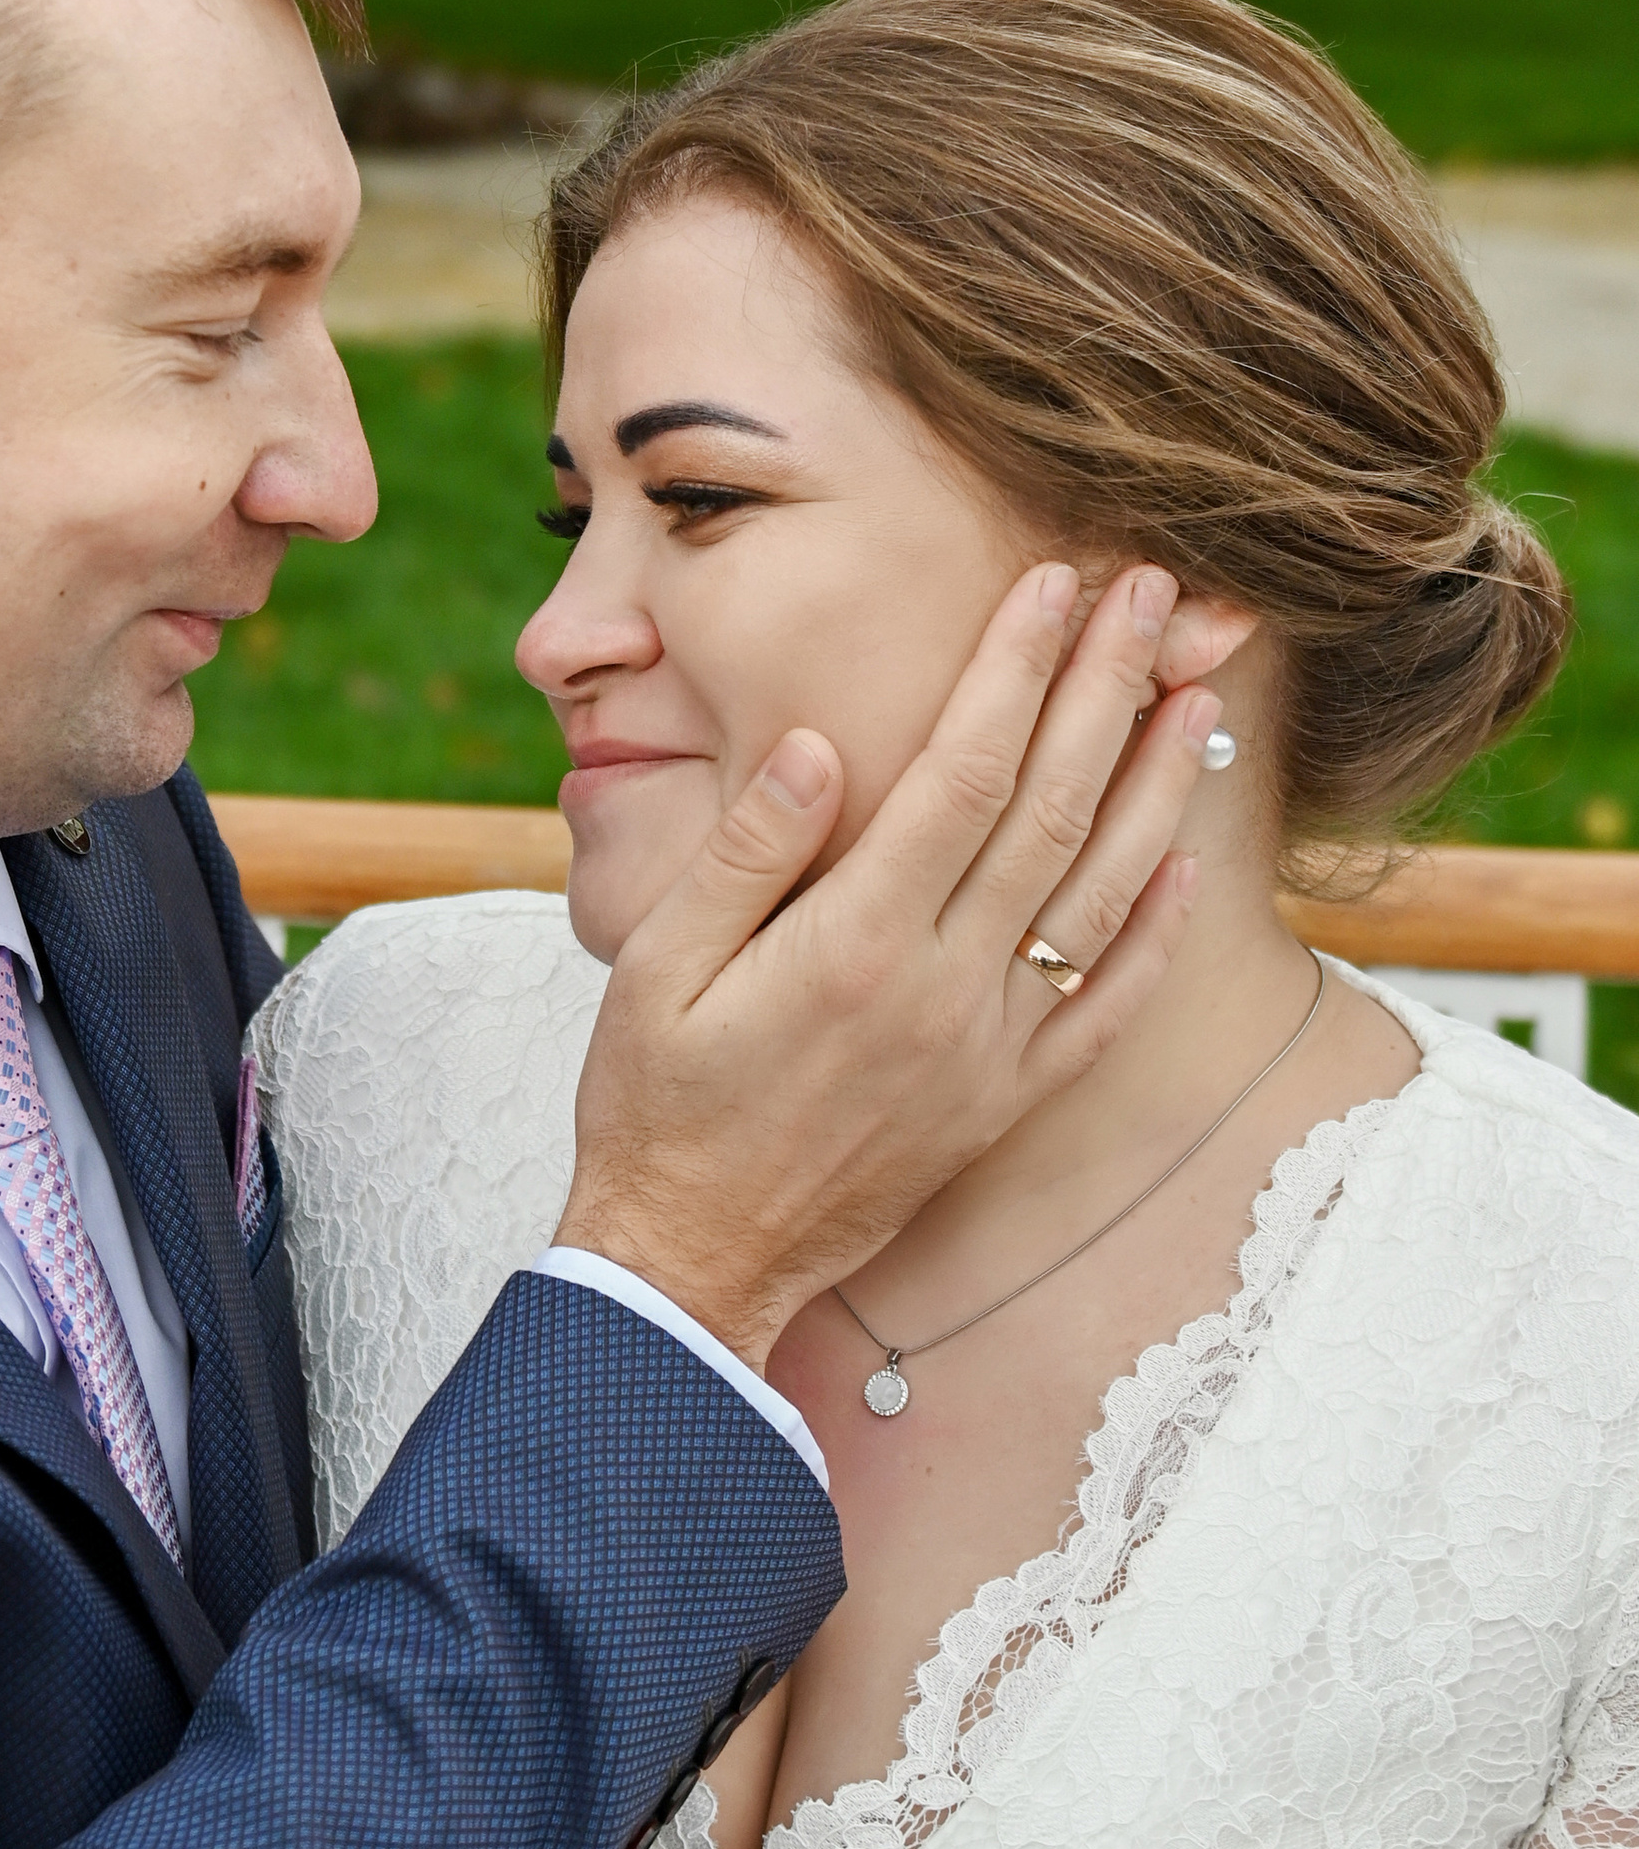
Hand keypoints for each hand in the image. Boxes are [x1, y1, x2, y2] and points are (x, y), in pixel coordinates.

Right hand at [554, 562, 1214, 1368]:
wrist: (692, 1262)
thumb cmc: (656, 1105)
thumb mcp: (659, 966)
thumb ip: (746, 850)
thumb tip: (823, 743)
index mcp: (856, 940)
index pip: (962, 773)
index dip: (1014, 670)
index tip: (1049, 585)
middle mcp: (942, 989)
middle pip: (1049, 810)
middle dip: (1102, 689)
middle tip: (1150, 596)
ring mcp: (986, 1050)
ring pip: (1098, 895)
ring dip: (1151, 788)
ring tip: (1192, 696)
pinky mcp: (1002, 1102)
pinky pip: (1104, 1009)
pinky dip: (1152, 934)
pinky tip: (1185, 866)